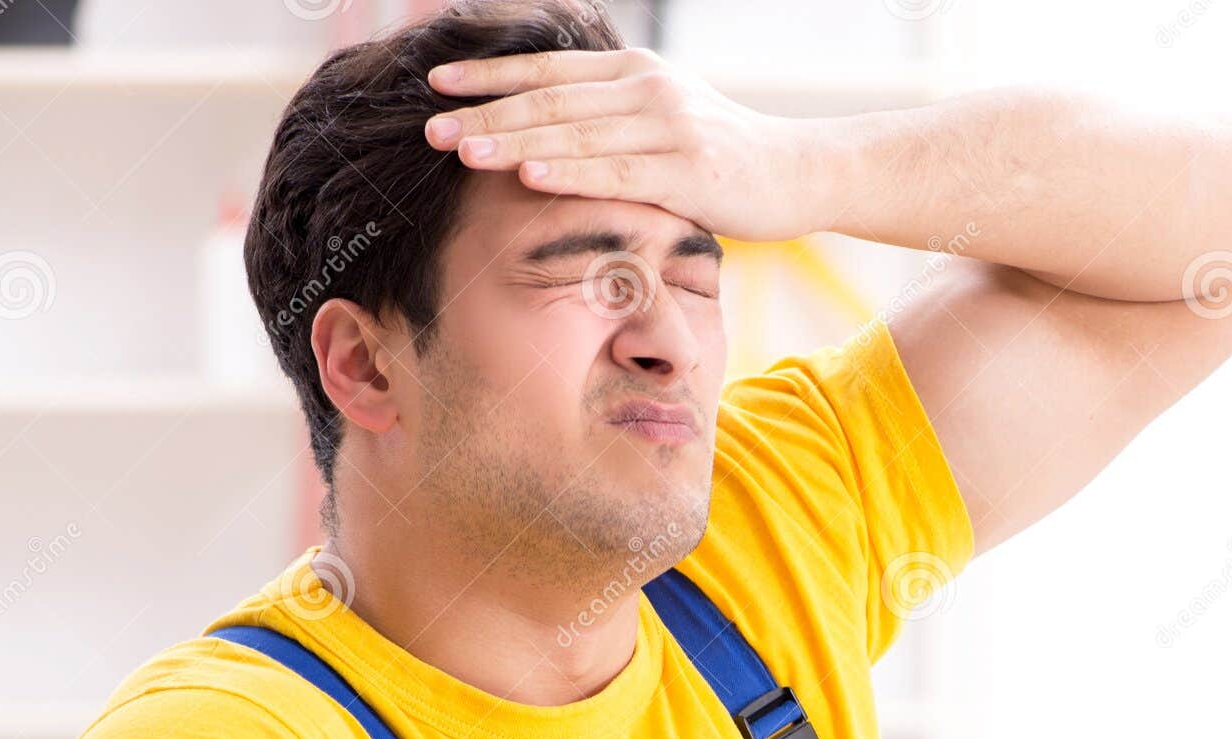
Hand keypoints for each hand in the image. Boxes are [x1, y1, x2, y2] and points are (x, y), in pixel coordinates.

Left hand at [425, 48, 827, 241]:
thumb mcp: (665, 121)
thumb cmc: (725, 157)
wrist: (799, 173)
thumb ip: (613, 118)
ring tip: (464, 151)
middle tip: (432, 128)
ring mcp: (667, 129)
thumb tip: (553, 132)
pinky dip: (569, 173)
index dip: (489, 75)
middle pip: (551, 100)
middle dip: (487, 113)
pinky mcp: (687, 173)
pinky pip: (615, 173)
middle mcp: (644, 89)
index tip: (437, 85)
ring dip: (515, 141)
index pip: (548, 70)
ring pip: (576, 134)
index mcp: (633, 72)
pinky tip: (530, 175)